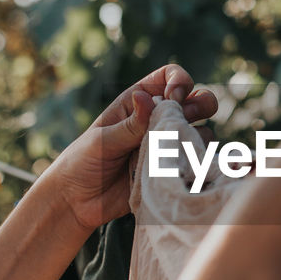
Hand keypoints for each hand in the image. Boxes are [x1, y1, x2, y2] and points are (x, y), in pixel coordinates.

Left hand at [47, 65, 217, 231]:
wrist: (78, 202)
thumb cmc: (82, 163)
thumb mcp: (102, 141)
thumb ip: (129, 123)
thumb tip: (144, 96)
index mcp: (137, 103)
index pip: (169, 77)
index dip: (179, 81)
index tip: (174, 98)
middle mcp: (157, 120)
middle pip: (196, 99)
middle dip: (202, 103)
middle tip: (185, 118)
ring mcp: (166, 145)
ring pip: (202, 131)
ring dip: (196, 135)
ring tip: (176, 150)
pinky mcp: (171, 170)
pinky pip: (196, 161)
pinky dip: (198, 161)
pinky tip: (183, 168)